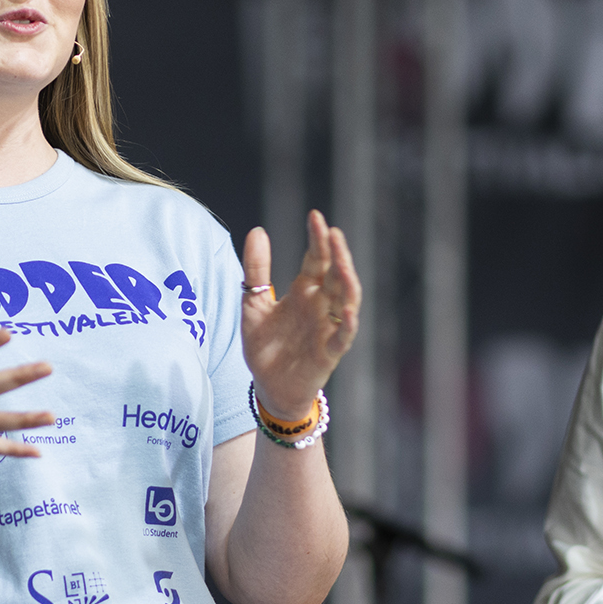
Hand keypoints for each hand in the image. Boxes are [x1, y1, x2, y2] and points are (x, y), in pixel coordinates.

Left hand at [240, 210, 361, 420]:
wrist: (267, 387)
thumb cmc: (266, 347)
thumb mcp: (253, 305)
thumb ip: (256, 270)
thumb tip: (257, 230)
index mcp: (304, 292)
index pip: (316, 259)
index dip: (317, 239)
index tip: (315, 216)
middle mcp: (321, 306)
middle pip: (335, 274)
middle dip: (337, 253)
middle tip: (332, 231)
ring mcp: (328, 327)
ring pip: (347, 299)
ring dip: (347, 280)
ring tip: (342, 261)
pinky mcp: (329, 352)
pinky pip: (344, 336)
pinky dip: (349, 323)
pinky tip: (347, 308)